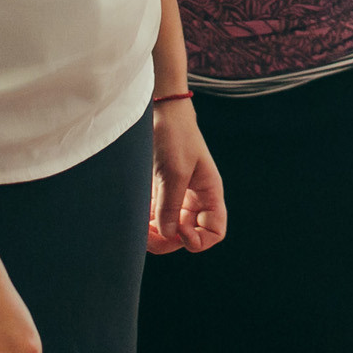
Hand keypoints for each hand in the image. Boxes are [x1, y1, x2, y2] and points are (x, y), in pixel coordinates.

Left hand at [148, 98, 225, 253]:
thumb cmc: (175, 136)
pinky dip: (146, 224)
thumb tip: (169, 235)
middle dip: (169, 240)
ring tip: (140, 226)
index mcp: (208, 194)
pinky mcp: (160, 194)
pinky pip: (156, 219)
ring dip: (155, 234)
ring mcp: (177, 198)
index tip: (180, 232)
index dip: (200, 240)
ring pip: (169, 231)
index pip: (215, 231)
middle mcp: (195, 200)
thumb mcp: (174, 171)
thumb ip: (171, 205)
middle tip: (149, 233)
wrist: (159, 112)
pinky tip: (137, 217)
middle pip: (188, 236)